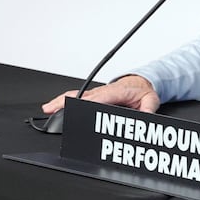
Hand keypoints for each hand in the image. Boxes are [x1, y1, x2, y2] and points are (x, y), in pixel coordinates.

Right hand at [41, 75, 159, 114]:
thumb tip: (146, 115)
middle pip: (84, 96)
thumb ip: (149, 108)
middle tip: (54, 109)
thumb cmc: (143, 91)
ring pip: (77, 94)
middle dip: (69, 102)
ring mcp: (97, 92)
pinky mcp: (93, 96)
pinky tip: (53, 106)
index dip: (92, 102)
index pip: (103, 96)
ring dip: (62, 100)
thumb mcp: (151, 100)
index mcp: (118, 91)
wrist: (141, 83)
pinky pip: (77, 96)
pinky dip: (63, 99)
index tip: (82, 107)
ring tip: (48, 108)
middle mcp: (105, 90)